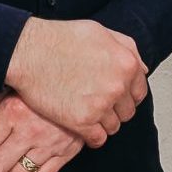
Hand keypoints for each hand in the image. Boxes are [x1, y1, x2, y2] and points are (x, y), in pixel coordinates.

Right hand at [4, 18, 147, 146]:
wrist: (29, 52)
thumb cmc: (61, 39)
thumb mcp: (102, 32)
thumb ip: (127, 49)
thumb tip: (142, 68)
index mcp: (127, 64)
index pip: (139, 91)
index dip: (127, 95)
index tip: (115, 97)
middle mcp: (118, 86)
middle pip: (128, 111)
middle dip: (116, 109)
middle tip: (99, 105)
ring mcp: (101, 105)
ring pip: (114, 126)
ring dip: (103, 123)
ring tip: (89, 115)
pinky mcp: (82, 122)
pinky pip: (98, 139)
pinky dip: (93, 137)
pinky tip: (83, 128)